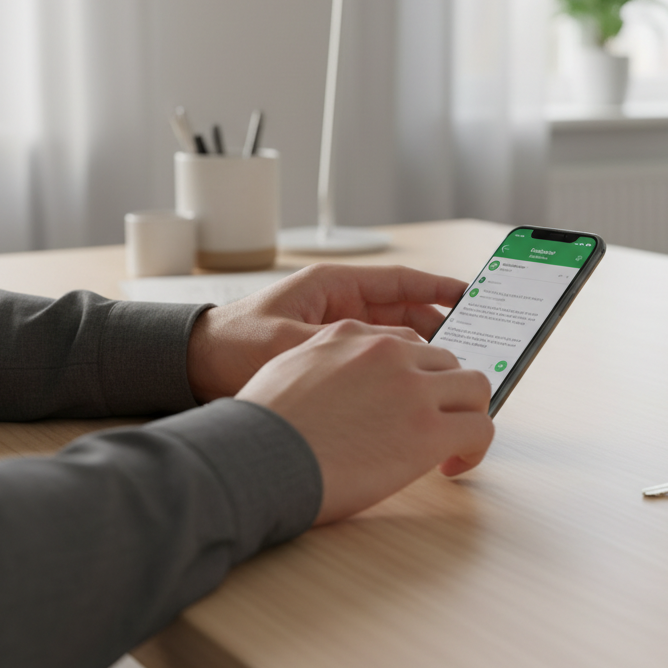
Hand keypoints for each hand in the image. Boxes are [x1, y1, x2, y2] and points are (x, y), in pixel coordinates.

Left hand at [186, 264, 466, 402]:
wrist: (194, 366)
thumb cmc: (233, 344)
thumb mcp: (286, 344)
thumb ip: (336, 349)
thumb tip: (386, 359)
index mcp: (334, 285)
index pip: (399, 282)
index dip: (438, 288)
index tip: (471, 295)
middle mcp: (341, 304)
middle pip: (404, 311)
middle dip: (439, 325)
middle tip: (473, 342)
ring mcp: (338, 331)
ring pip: (394, 337)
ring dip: (422, 350)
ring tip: (453, 368)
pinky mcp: (332, 355)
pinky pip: (377, 359)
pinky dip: (399, 368)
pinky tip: (418, 385)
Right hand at [237, 319, 493, 522]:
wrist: (255, 458)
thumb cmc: (261, 429)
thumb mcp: (289, 369)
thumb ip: (324, 364)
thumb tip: (340, 388)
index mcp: (352, 335)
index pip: (409, 343)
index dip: (417, 376)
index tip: (415, 401)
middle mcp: (388, 352)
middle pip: (448, 361)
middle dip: (447, 393)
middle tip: (437, 424)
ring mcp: (413, 388)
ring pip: (474, 386)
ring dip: (467, 414)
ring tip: (452, 445)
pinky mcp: (428, 429)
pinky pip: (479, 428)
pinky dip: (475, 447)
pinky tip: (453, 465)